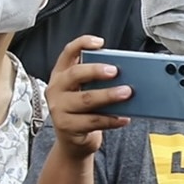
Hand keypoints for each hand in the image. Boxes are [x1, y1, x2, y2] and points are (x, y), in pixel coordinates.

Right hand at [45, 37, 130, 156]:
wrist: (72, 140)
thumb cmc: (82, 111)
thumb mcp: (84, 91)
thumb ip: (97, 81)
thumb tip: (125, 74)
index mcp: (61, 75)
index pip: (68, 53)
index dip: (82, 44)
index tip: (99, 43)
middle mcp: (56, 89)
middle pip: (75, 74)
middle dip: (96, 70)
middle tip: (115, 71)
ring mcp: (59, 108)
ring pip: (86, 99)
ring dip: (108, 95)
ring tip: (126, 93)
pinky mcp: (66, 126)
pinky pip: (93, 121)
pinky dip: (111, 119)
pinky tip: (123, 118)